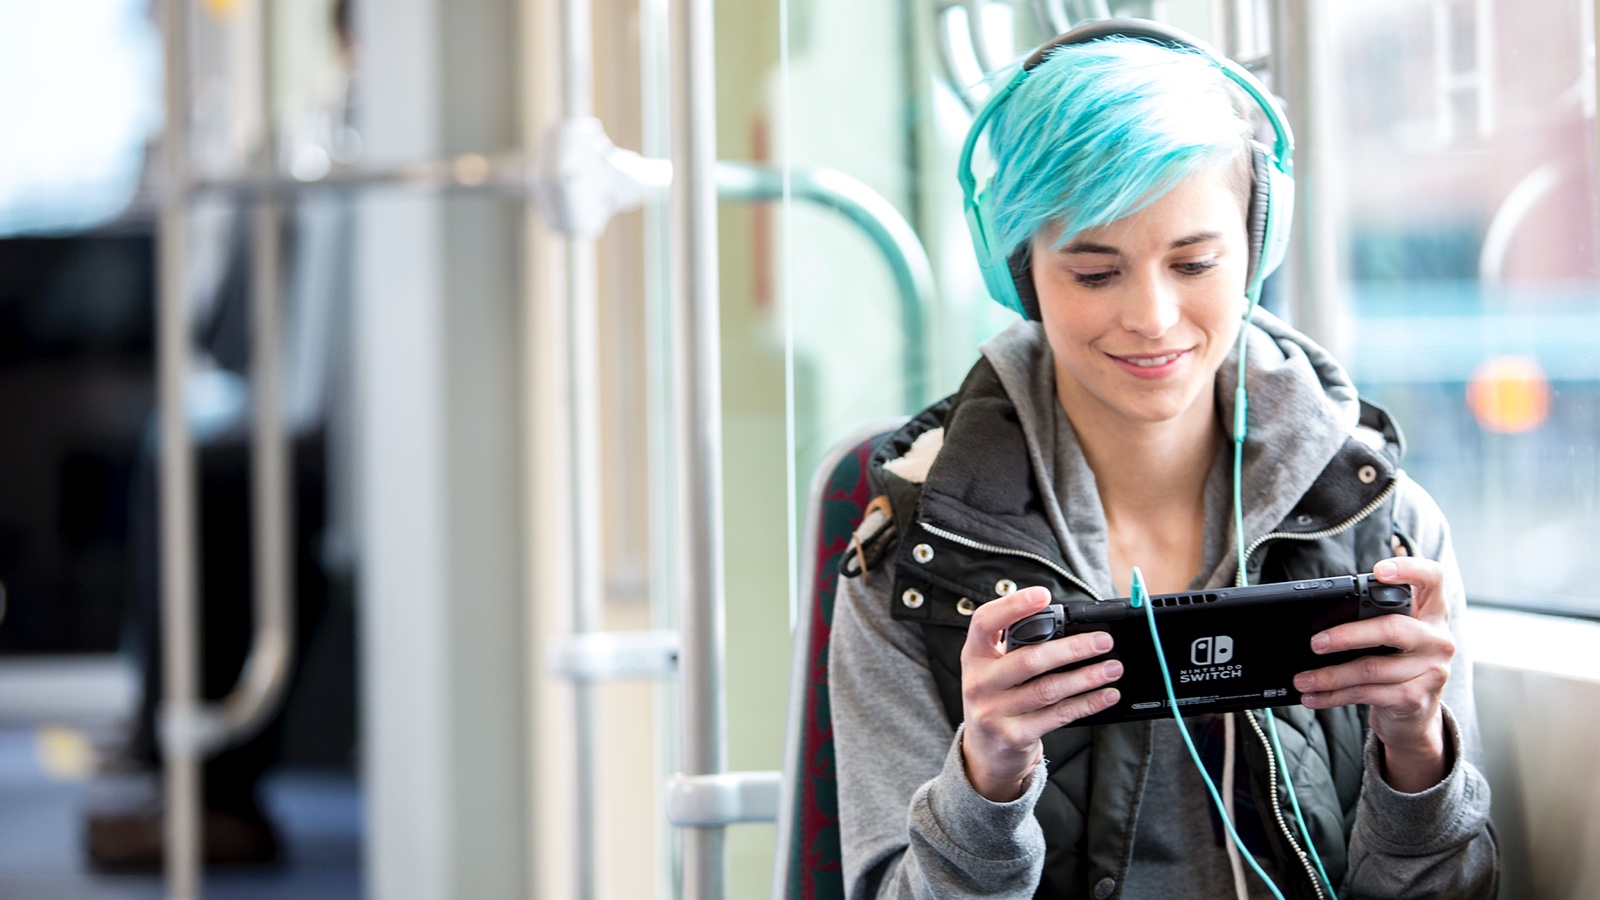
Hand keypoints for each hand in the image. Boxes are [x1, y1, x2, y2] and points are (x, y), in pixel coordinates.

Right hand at [959, 586, 1121, 801]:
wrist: (985, 752)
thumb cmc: (998, 697)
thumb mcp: (994, 669)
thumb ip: (1018, 647)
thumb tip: (1069, 628)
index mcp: (974, 655)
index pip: (985, 622)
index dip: (1012, 605)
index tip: (1043, 595)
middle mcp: (979, 682)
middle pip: (1029, 660)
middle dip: (1072, 648)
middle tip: (1103, 641)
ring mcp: (994, 712)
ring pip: (1048, 689)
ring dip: (1086, 677)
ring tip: (1113, 667)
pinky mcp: (1014, 736)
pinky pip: (1057, 716)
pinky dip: (1086, 703)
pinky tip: (1106, 694)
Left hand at [1293, 557, 1454, 791]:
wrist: (1415, 713)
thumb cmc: (1396, 662)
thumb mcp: (1393, 636)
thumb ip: (1371, 618)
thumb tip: (1318, 619)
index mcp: (1432, 612)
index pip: (1432, 579)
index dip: (1409, 569)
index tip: (1379, 570)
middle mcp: (1437, 639)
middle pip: (1392, 629)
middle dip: (1347, 635)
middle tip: (1314, 642)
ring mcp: (1432, 670)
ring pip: (1372, 668)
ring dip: (1330, 675)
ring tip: (1302, 679)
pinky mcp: (1417, 698)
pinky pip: (1368, 694)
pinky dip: (1334, 695)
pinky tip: (1314, 696)